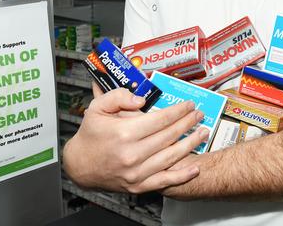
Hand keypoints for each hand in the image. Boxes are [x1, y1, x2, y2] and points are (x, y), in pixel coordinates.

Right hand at [63, 87, 208, 193]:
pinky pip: (164, 181)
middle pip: (169, 136)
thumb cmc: (90, 135)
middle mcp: (132, 154)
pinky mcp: (138, 185)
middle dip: (188, 123)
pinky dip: (182, 175)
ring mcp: (136, 172)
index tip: (188, 105)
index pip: (160, 119)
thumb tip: (141, 98)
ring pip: (171, 157)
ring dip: (190, 144)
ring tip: (202, 133)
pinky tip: (195, 168)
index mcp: (123, 133)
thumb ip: (118, 96)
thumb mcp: (97, 107)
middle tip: (199, 115)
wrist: (79, 165)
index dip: (178, 111)